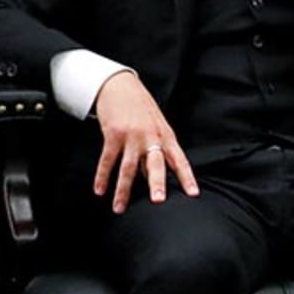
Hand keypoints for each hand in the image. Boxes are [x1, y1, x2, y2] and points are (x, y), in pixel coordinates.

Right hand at [91, 71, 197, 212]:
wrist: (120, 85)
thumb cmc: (141, 108)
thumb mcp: (157, 127)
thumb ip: (157, 151)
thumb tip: (153, 177)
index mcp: (166, 136)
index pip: (179, 160)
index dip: (187, 177)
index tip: (193, 194)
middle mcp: (151, 137)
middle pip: (155, 164)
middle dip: (156, 183)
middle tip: (158, 201)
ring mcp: (131, 136)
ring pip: (128, 167)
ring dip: (123, 190)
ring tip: (119, 208)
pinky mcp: (113, 134)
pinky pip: (107, 160)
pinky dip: (102, 176)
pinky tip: (100, 190)